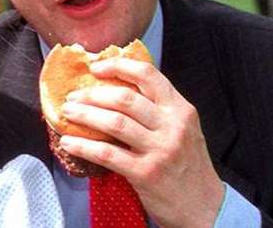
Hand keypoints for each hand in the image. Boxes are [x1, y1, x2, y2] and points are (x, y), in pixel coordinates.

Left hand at [58, 57, 223, 227]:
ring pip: (114, 122)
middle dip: (93, 94)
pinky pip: (107, 154)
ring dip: (85, 115)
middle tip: (73, 96)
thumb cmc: (187, 166)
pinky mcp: (145, 173)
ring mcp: (160, 149)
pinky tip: (69, 143)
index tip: (96, 67)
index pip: (148, 75)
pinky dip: (83, 146)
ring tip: (68, 113)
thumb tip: (115, 90)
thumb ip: (158, 110)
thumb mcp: (183, 129)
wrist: (204, 206)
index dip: (118, 66)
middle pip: (125, 98)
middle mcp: (172, 126)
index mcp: (180, 109)